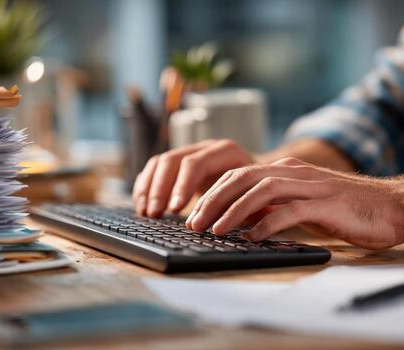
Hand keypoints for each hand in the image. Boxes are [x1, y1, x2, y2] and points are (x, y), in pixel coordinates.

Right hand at [132, 139, 253, 217]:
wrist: (260, 176)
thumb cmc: (261, 189)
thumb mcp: (261, 195)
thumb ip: (251, 206)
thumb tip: (242, 222)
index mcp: (226, 151)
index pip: (196, 163)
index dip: (182, 186)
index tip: (175, 210)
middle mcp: (205, 148)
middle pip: (173, 160)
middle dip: (160, 189)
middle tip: (155, 214)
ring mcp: (190, 152)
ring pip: (160, 163)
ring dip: (149, 188)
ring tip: (146, 213)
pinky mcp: (179, 164)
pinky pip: (154, 169)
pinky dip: (145, 187)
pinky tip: (142, 207)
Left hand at [186, 157, 403, 248]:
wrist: (389, 206)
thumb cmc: (343, 208)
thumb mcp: (300, 203)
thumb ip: (273, 206)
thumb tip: (241, 219)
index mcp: (284, 170)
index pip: (237, 175)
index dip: (212, 193)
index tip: (193, 214)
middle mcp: (293, 172)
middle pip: (242, 179)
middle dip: (213, 200)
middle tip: (193, 223)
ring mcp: (309, 186)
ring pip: (261, 191)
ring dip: (234, 211)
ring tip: (215, 230)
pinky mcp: (325, 203)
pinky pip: (290, 211)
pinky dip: (268, 223)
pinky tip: (252, 237)